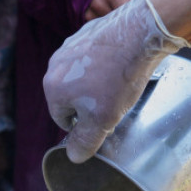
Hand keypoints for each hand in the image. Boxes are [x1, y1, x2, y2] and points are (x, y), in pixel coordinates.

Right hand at [43, 0, 189, 163]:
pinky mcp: (84, 33)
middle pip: (70, 96)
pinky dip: (101, 63)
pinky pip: (90, 57)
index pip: (62, 119)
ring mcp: (68, 46)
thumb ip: (85, 141)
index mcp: (52, 89)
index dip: (85, 124)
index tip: (104, 119)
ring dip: (94, 82)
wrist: (138, 34)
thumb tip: (72, 157)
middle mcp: (54, 66)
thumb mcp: (103, 120)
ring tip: (118, 82)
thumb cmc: (118, 78)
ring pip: (79, 75)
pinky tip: (119, 64)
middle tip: (113, 102)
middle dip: (88, 102)